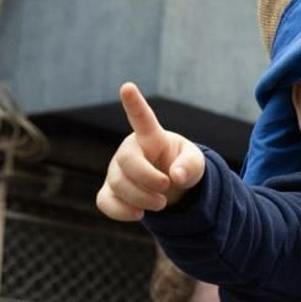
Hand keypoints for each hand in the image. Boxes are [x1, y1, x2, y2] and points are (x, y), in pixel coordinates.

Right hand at [95, 82, 205, 221]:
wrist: (171, 186)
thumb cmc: (181, 166)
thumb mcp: (195, 164)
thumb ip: (190, 167)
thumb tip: (175, 177)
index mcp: (151, 137)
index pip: (142, 118)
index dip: (135, 103)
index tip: (128, 86)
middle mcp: (129, 150)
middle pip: (127, 161)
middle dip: (146, 178)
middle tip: (166, 187)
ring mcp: (116, 171)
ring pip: (117, 184)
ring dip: (141, 198)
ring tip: (161, 203)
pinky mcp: (110, 191)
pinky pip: (105, 202)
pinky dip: (121, 211)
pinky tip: (138, 214)